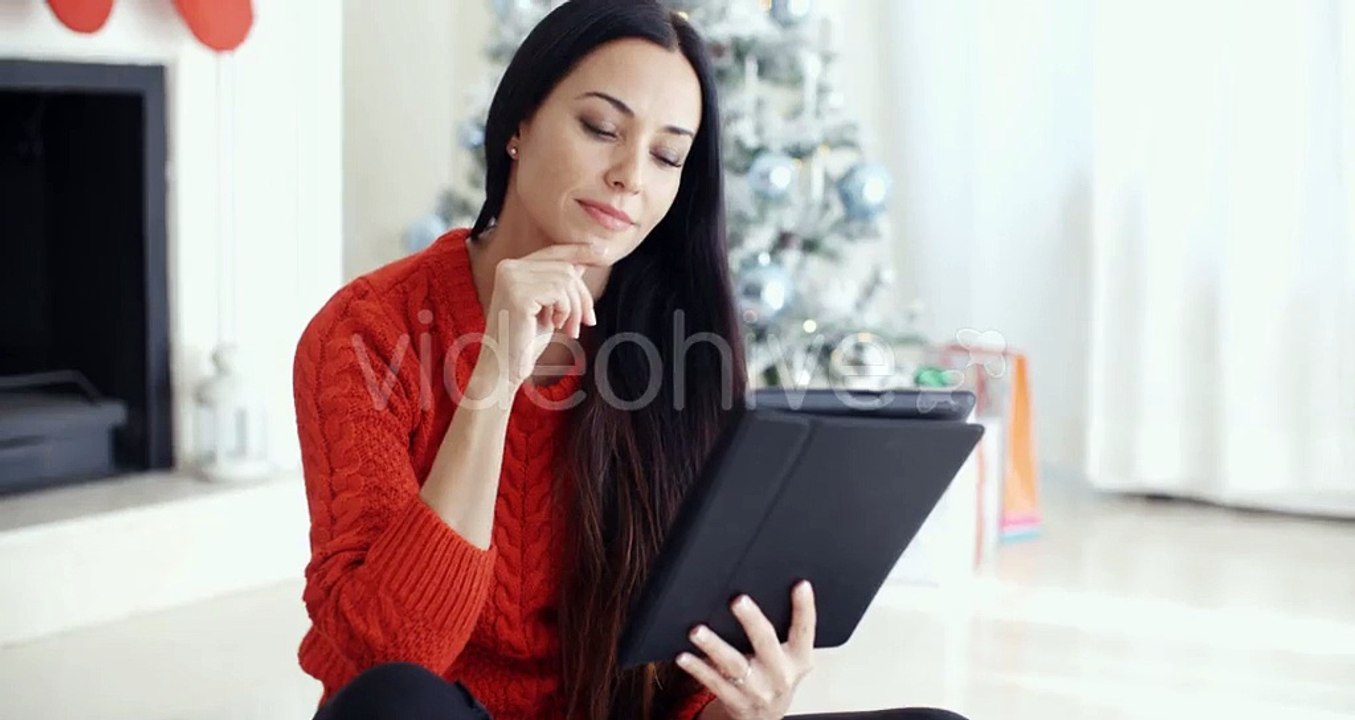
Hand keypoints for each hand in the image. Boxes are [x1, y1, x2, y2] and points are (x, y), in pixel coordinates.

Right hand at [476, 241, 609, 389]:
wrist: (503, 368)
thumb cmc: (525, 343)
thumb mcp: (548, 308)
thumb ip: (559, 284)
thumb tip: (581, 262)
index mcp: (512, 268)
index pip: (553, 251)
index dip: (580, 251)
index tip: (605, 252)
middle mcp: (508, 268)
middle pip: (565, 267)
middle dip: (582, 296)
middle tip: (587, 322)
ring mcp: (511, 279)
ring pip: (566, 280)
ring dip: (575, 308)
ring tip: (569, 329)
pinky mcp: (519, 294)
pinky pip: (560, 292)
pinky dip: (566, 311)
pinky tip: (556, 326)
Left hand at [677, 581, 816, 719]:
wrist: (766, 717)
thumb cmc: (776, 677)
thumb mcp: (791, 658)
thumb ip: (785, 631)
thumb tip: (765, 587)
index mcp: (798, 659)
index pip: (805, 630)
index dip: (805, 607)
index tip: (801, 585)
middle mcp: (779, 674)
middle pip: (766, 642)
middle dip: (752, 621)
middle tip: (738, 600)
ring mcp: (756, 689)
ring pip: (734, 664)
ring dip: (714, 646)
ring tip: (698, 631)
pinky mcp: (735, 701)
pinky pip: (713, 682)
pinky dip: (697, 668)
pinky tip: (684, 656)